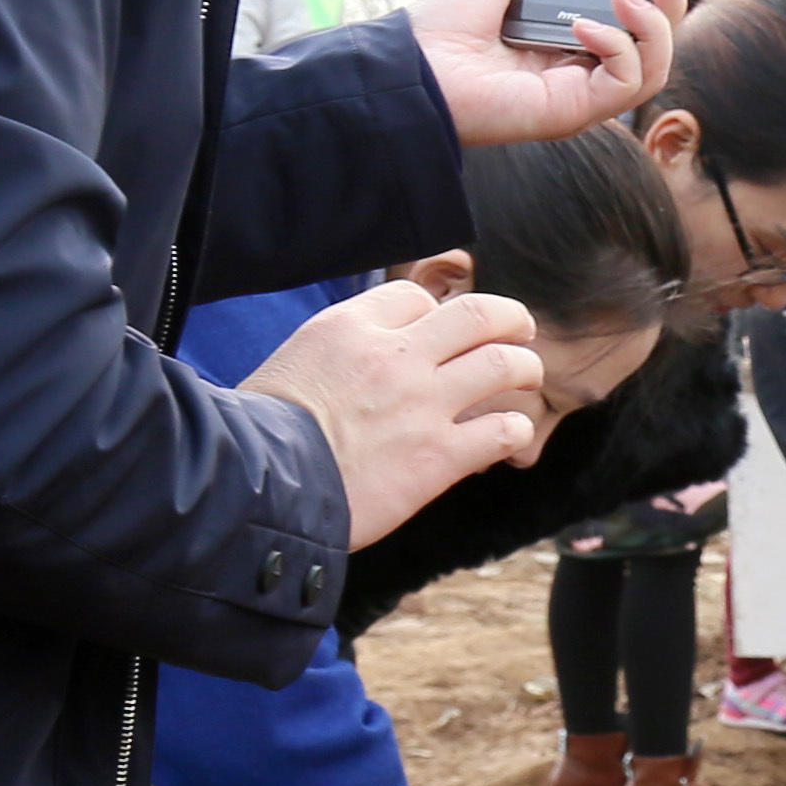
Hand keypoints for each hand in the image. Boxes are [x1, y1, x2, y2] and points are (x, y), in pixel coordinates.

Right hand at [239, 255, 545, 539]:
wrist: (258, 488)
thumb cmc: (260, 435)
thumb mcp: (290, 364)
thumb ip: (335, 352)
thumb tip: (354, 359)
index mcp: (350, 328)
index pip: (415, 297)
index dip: (435, 312)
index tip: (439, 334)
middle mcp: (394, 356)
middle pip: (479, 313)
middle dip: (508, 318)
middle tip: (518, 331)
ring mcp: (422, 404)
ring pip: (504, 364)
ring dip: (526, 368)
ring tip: (527, 378)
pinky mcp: (439, 456)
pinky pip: (503, 430)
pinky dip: (515, 430)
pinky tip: (508, 436)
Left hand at [405, 0, 684, 149]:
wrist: (410, 63)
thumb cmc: (440, 27)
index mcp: (566, 44)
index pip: (632, 25)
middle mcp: (580, 73)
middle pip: (655, 48)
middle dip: (672, 5)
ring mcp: (580, 96)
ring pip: (654, 68)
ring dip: (652, 25)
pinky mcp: (574, 112)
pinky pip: (626, 82)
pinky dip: (618, 47)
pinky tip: (583, 25)